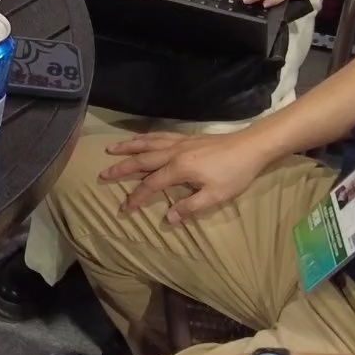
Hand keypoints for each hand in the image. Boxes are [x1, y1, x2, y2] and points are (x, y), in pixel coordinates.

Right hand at [101, 131, 277, 223]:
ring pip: (148, 143)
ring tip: (111, 148)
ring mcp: (179, 142)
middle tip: (103, 173)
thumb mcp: (215, 196)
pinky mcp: (186, 137)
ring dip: (128, 147)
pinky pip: (159, 135)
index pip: (151, 184)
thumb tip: (167, 218)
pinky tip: (140, 138)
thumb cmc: (235, 174)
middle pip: (142, 160)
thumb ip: (190, 207)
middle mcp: (174, 153)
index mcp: (179, 169)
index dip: (136, 197)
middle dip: (121, 168)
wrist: (251, 146)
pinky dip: (146, 137)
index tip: (125, 208)